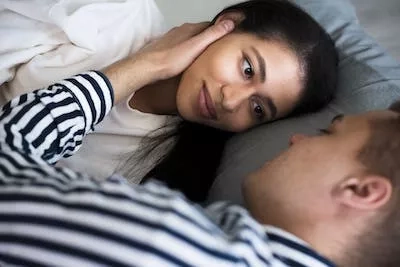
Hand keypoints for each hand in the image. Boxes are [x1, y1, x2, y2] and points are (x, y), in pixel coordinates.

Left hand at [104, 20, 234, 103]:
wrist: (147, 68)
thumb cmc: (169, 61)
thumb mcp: (196, 47)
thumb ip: (212, 35)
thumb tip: (228, 24)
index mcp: (189, 29)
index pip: (209, 25)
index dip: (219, 31)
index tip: (226, 37)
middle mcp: (179, 31)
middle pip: (199, 32)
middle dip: (208, 38)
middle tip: (217, 47)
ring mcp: (172, 39)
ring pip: (188, 39)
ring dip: (196, 45)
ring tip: (204, 54)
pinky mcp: (165, 49)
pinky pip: (180, 47)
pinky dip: (186, 51)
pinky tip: (187, 59)